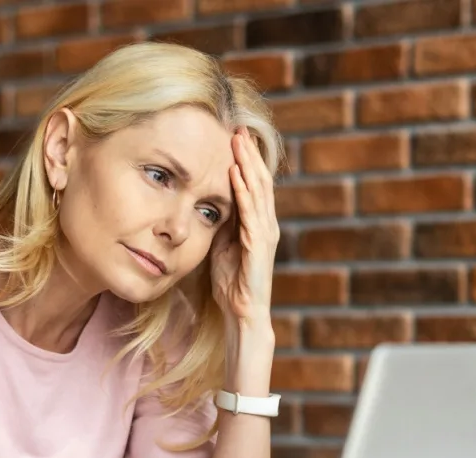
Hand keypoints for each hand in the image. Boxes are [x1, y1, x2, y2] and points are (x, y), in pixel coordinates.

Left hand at [210, 127, 278, 328]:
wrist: (243, 312)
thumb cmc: (232, 281)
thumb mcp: (222, 244)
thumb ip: (222, 222)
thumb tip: (210, 199)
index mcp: (258, 223)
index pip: (254, 183)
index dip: (245, 159)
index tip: (233, 135)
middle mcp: (266, 224)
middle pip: (260, 180)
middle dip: (248, 153)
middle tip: (237, 127)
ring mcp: (265, 234)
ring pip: (258, 190)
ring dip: (247, 164)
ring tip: (237, 141)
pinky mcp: (259, 245)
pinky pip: (251, 213)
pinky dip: (243, 192)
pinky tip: (235, 174)